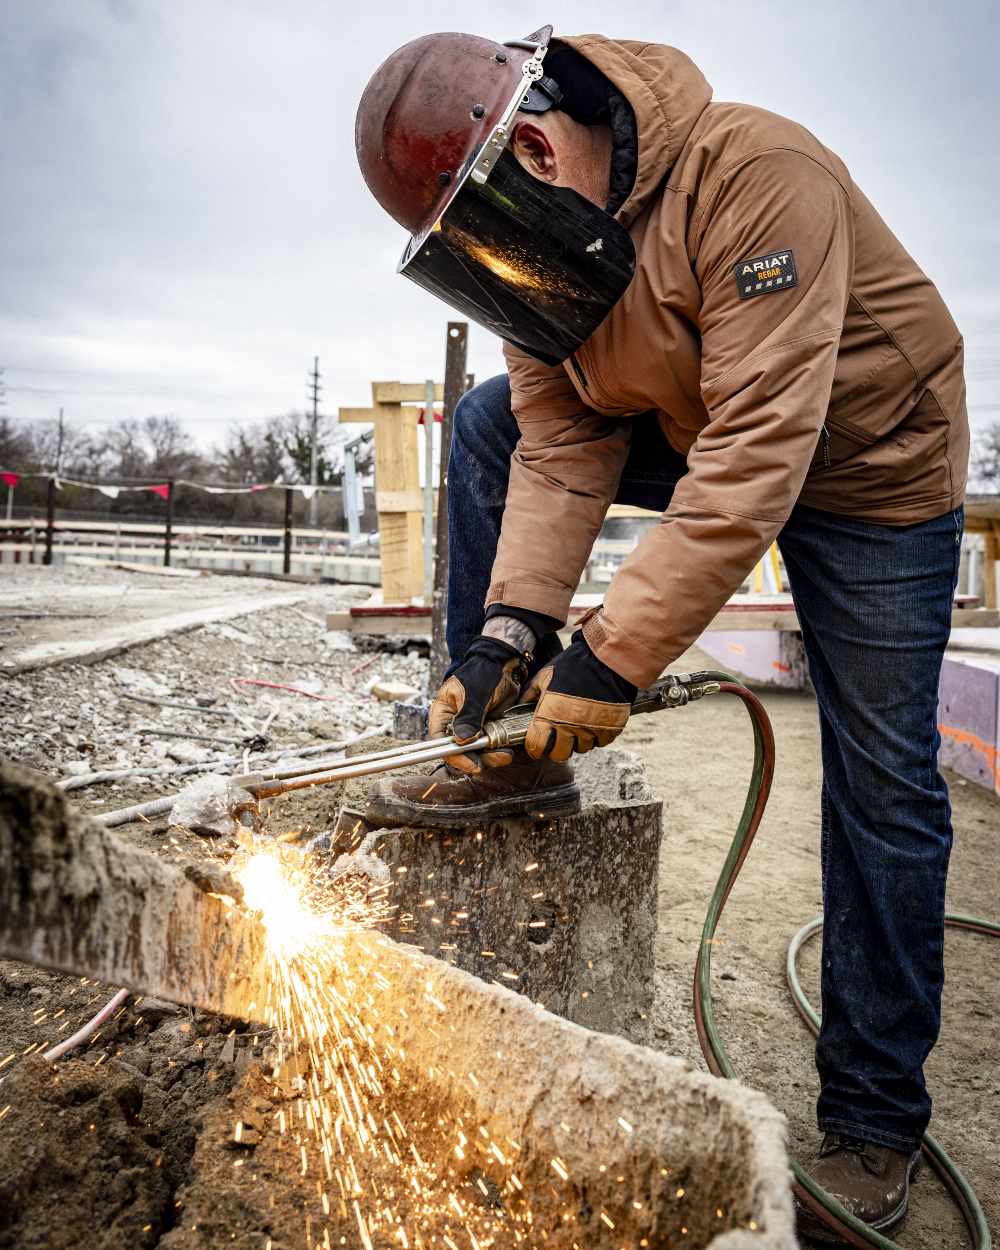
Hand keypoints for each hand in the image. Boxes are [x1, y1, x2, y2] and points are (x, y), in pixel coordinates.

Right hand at [429, 636, 530, 772]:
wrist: (505, 664)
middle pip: (460, 751)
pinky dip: (499, 749)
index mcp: (443, 713)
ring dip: (491, 756)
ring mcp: (473, 727)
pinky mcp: (488, 729)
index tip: (472, 763)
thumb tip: (461, 741)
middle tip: (496, 758)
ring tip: (506, 754)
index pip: (441, 741)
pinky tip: (509, 747)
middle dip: (478, 758)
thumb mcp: (474, 694)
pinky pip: (491, 746)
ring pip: (478, 752)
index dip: (454, 756)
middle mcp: (456, 723)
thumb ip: (468, 717)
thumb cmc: (484, 672)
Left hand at [522, 632, 635, 761]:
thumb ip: (531, 694)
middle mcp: (570, 727)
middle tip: (559, 739)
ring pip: (582, 748)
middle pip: (560, 754)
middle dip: (557, 749)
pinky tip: (594, 723)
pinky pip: (601, 742)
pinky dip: (597, 736)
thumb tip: (521, 705)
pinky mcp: (611, 728)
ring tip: (578, 726)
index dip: (535, 747)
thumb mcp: (545, 676)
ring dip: (578, 741)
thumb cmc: (574, 665)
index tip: (537, 745)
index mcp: (550, 715)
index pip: (537, 746)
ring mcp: (591, 729)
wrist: (606, 659)